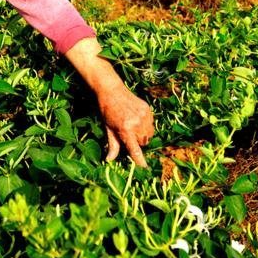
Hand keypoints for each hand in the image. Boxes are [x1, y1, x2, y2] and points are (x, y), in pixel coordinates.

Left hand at [65, 37, 154, 166]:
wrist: (111, 90)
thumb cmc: (107, 111)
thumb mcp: (108, 128)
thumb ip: (112, 145)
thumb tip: (109, 160)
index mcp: (125, 129)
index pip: (134, 149)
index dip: (139, 159)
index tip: (143, 167)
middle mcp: (136, 123)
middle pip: (143, 142)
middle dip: (137, 142)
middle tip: (128, 134)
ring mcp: (143, 116)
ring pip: (149, 134)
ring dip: (143, 134)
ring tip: (132, 125)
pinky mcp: (148, 110)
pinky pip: (151, 124)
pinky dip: (146, 125)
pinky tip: (136, 118)